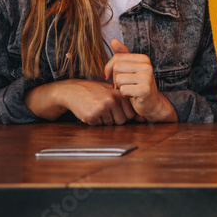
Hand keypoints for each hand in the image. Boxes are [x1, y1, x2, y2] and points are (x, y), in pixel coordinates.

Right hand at [25, 78, 140, 124]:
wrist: (73, 91)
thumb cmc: (95, 91)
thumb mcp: (112, 93)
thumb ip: (128, 105)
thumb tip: (143, 119)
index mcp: (119, 94)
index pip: (131, 114)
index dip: (124, 114)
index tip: (117, 110)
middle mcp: (112, 100)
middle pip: (122, 121)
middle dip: (115, 119)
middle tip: (106, 110)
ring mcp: (101, 108)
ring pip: (111, 124)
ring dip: (105, 120)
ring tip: (98, 109)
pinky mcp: (92, 116)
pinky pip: (99, 125)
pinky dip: (96, 121)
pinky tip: (91, 111)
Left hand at [103, 40, 176, 122]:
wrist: (152, 103)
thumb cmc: (138, 85)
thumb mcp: (130, 69)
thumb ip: (123, 54)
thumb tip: (113, 40)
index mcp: (143, 59)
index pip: (117, 57)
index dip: (109, 68)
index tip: (110, 76)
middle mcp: (147, 66)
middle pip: (117, 67)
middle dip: (115, 79)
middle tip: (123, 85)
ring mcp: (147, 77)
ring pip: (118, 79)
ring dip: (119, 88)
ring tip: (128, 89)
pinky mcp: (145, 90)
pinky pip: (123, 90)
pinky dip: (124, 95)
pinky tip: (132, 96)